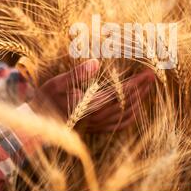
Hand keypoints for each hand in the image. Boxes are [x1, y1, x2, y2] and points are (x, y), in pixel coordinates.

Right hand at [29, 59, 155, 132]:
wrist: (37, 122)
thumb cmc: (46, 99)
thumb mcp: (57, 83)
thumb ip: (76, 74)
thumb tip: (95, 62)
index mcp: (88, 105)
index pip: (118, 93)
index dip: (135, 83)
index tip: (147, 73)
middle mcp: (96, 117)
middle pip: (125, 103)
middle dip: (141, 89)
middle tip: (153, 76)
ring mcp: (97, 125)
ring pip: (124, 114)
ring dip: (139, 101)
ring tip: (148, 88)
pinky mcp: (95, 128)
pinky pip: (118, 125)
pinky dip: (130, 117)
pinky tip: (136, 109)